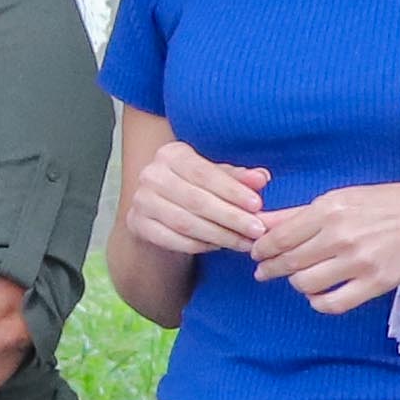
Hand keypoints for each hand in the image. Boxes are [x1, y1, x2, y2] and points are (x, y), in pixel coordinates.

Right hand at [121, 142, 272, 257]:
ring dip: (219, 235)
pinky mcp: (137, 225)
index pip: (205, 173)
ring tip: (243, 242)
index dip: (233, 191)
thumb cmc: (192, 187)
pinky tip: (219, 246)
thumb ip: (238, 177)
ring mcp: (141, 201)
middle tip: (256, 230)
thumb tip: (261, 178)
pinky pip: (173, 239)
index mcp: (170, 154)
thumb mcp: (216, 177)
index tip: (257, 205)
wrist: (156, 209)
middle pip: (196, 200)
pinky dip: (199, 245)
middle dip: (230, 217)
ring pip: (185, 223)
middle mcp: (151, 175)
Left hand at [250, 180, 399, 313]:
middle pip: (288, 262)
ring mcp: (358, 262)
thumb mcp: (343, 198)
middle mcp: (341, 235)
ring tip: (300, 277)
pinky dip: (318, 302)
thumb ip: (300, 213)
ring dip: (296, 284)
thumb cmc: (391, 204)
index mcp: (330, 209)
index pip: (279, 237)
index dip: (262, 249)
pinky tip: (319, 295)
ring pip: (305, 284)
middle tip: (266, 271)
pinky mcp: (375, 283)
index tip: (258, 254)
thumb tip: (263, 222)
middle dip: (271, 269)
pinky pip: (332, 304)